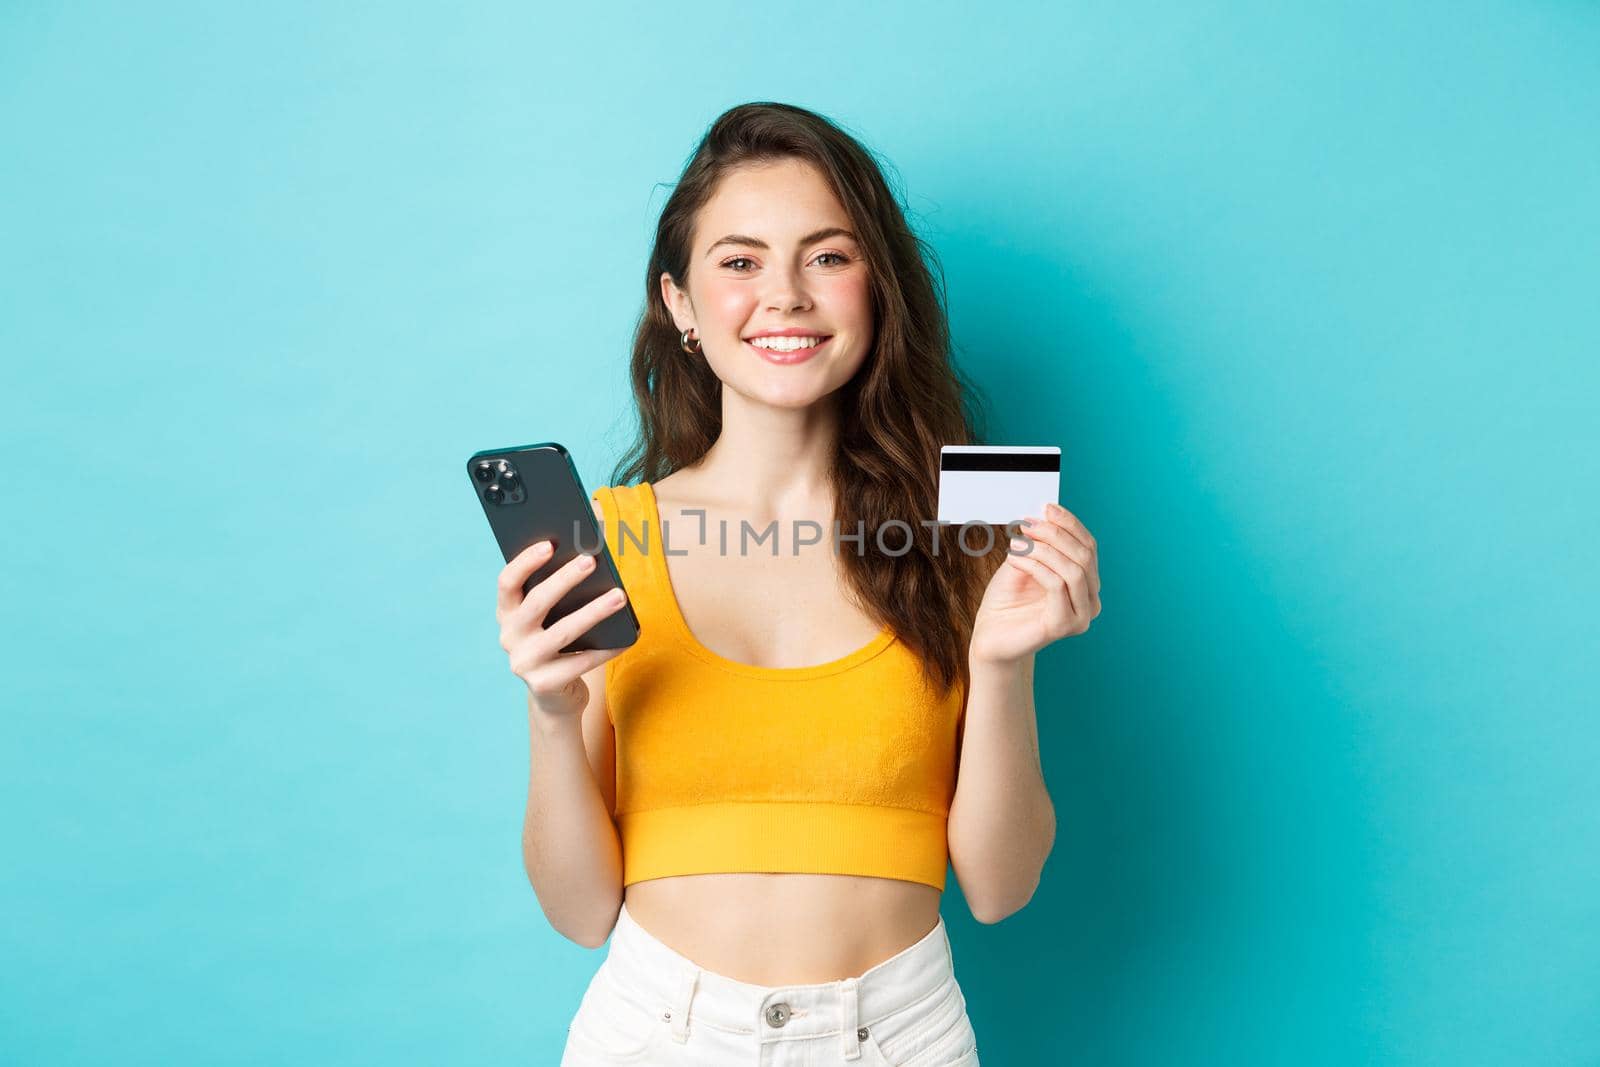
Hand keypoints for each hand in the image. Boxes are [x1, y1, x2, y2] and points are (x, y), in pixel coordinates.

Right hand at [495, 540, 629, 716]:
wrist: (555, 696)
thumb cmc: (558, 644)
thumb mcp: (550, 619)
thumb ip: (559, 593)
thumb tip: (590, 559)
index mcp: (506, 614)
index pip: (507, 582)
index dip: (525, 562)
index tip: (550, 543)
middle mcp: (509, 637)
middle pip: (536, 603)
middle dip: (564, 579)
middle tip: (590, 560)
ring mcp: (524, 663)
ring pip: (562, 632)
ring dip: (593, 611)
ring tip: (619, 596)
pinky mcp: (544, 685)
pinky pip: (582, 662)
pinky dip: (607, 648)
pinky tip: (628, 636)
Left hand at [968, 502, 1101, 667]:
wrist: (989, 637)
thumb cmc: (1006, 600)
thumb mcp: (1024, 562)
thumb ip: (1039, 542)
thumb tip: (1045, 513)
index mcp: (1086, 584)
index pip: (1089, 547)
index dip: (1070, 524)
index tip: (1046, 507)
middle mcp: (1090, 601)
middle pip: (1085, 555)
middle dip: (1055, 534)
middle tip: (1027, 525)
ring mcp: (1081, 616)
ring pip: (1074, 569)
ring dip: (1044, 549)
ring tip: (1017, 543)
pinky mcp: (1064, 625)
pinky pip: (1056, 584)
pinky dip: (1035, 565)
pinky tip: (1015, 560)